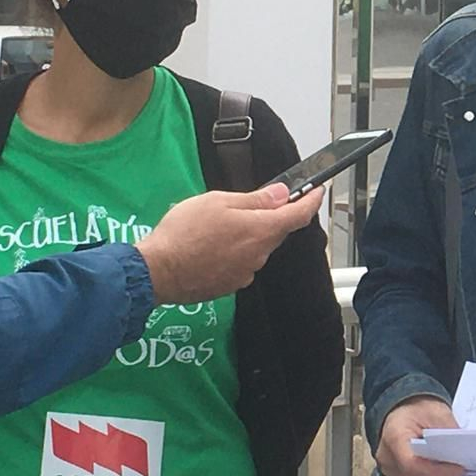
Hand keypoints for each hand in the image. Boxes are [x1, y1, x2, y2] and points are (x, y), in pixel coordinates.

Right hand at [137, 183, 324, 304]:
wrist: (157, 271)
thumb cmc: (184, 233)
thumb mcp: (218, 202)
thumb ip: (254, 199)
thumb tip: (281, 195)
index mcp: (261, 230)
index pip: (299, 215)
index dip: (312, 201)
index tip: (317, 192)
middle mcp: (260, 254)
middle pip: (276, 231)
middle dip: (269, 217)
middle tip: (247, 204)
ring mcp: (246, 272)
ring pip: (256, 247)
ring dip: (246, 235)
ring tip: (217, 226)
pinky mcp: (231, 284)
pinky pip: (241, 262)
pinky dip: (233, 252)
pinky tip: (211, 246)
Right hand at [376, 395, 466, 475]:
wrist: (404, 407)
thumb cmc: (417, 408)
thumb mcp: (437, 412)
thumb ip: (450, 431)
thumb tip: (466, 450)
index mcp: (394, 437)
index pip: (411, 464)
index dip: (437, 472)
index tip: (458, 470)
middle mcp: (387, 456)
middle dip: (441, 475)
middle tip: (464, 470)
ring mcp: (389, 466)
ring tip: (456, 469)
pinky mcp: (396, 471)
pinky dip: (431, 475)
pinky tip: (445, 469)